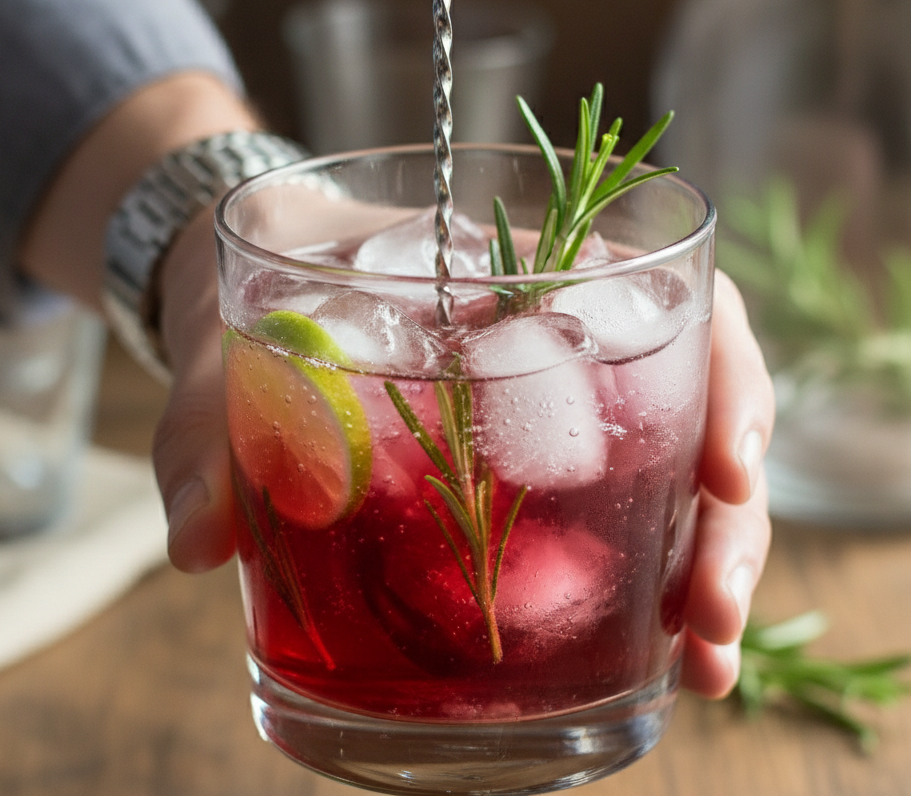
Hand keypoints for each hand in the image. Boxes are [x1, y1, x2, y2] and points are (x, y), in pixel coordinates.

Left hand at [158, 253, 775, 702]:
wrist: (244, 288)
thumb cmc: (256, 288)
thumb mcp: (229, 349)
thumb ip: (207, 433)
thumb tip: (200, 546)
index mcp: (512, 266)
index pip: (660, 290)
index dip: (718, 372)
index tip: (726, 471)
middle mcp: (553, 329)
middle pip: (690, 400)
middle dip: (724, 515)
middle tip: (714, 618)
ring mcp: (549, 399)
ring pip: (669, 466)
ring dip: (703, 563)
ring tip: (702, 659)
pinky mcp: (527, 463)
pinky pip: (615, 509)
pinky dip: (644, 577)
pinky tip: (648, 653)